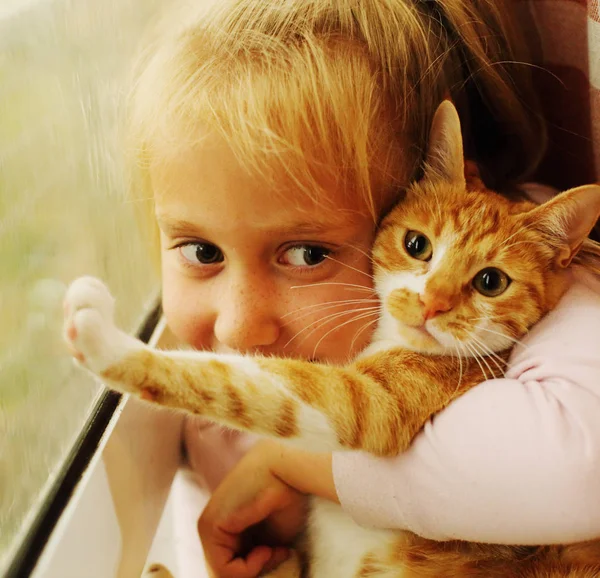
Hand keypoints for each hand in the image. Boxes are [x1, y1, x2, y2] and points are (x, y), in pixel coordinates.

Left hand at [198, 440, 307, 577]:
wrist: (286, 470)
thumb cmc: (286, 499)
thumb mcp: (271, 537)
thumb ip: (256, 554)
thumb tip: (255, 574)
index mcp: (223, 527)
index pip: (231, 565)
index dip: (258, 568)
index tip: (282, 552)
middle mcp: (210, 527)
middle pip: (225, 570)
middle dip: (255, 570)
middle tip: (279, 554)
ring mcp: (206, 526)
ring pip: (222, 574)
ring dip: (253, 570)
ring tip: (273, 550)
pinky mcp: (209, 526)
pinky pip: (223, 569)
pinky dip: (248, 569)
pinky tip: (266, 549)